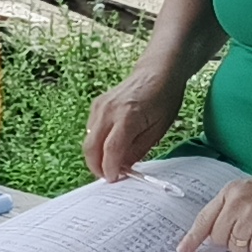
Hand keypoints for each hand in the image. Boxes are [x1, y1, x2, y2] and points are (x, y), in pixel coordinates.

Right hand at [84, 70, 177, 184]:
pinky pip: (90, 130)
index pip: (110, 150)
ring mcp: (99, 106)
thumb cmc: (163, 99)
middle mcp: (108, 111)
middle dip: (96, 166)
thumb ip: (138, 150)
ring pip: (88, 140)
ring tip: (110, 162)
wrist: (157, 72)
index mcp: (127, 117)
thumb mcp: (158, 129)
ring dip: (95, 155)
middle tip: (108, 176)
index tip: (113, 179)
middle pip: (91, 147)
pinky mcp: (96, 105)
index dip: (110, 169)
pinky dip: (96, 142)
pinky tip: (109, 146)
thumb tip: (123, 167)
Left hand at [174, 169, 251, 251]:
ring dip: (251, 245)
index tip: (183, 251)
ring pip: (236, 248)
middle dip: (234, 240)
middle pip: (219, 238)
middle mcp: (238, 201)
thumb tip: (215, 234)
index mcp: (232, 190)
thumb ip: (233, 207)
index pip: (204, 218)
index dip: (193, 237)